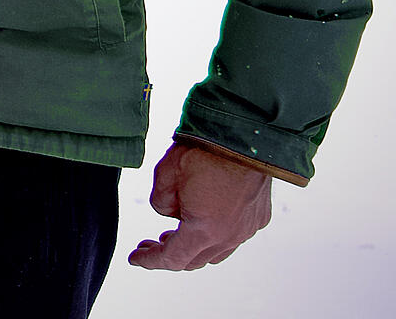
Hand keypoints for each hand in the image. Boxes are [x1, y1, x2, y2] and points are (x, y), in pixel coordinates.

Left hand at [127, 140, 272, 270]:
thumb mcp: (165, 176)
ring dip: (194, 246)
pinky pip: (234, 234)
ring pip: (216, 250)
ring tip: (175, 234)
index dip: (150, 260)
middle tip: (151, 243)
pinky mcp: (260, 216)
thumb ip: (161, 204)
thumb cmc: (205, 151)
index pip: (172, 258)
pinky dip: (215, 233)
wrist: (245, 135)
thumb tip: (170, 213)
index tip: (135, 258)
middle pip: (195, 259)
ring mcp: (248, 228)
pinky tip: (204, 218)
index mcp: (204, 230)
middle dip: (170, 254)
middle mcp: (230, 236)